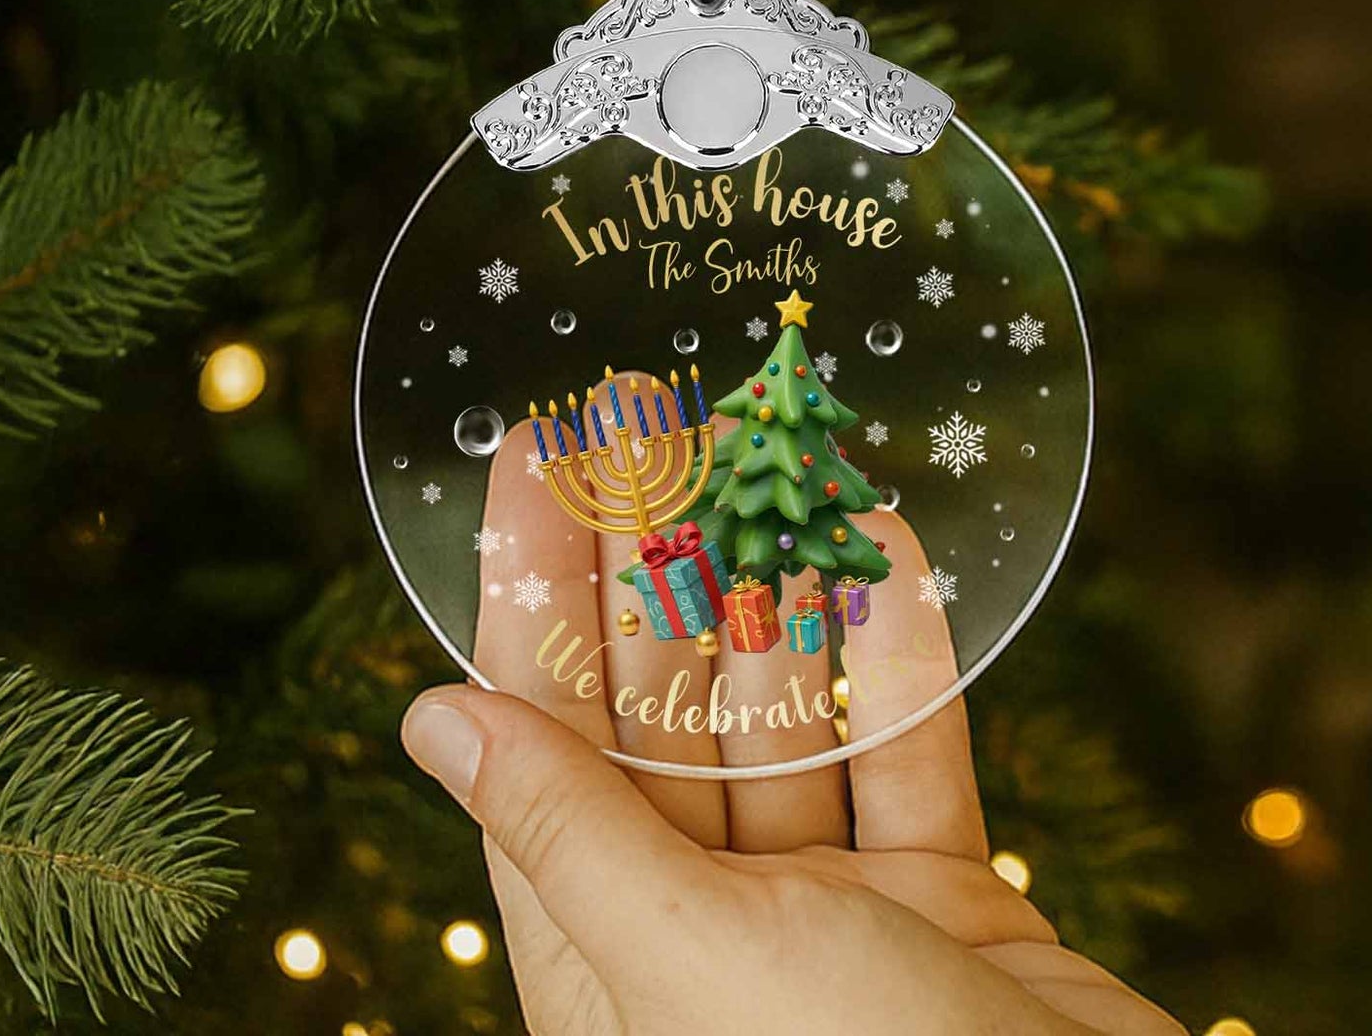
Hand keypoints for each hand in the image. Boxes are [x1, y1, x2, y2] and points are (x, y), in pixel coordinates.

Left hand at [401, 424, 1181, 1034]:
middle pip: (659, 708)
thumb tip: (429, 720)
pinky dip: (897, 658)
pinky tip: (886, 548)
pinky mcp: (942, 908)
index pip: (539, 733)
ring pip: (786, 717)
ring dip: (779, 589)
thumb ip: (573, 835)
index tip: (533, 453)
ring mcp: (828, 920)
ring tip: (767, 451)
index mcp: (608, 964)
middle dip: (654, 556)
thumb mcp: (699, 962)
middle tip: (652, 407)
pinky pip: (905, 756)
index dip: (527, 586)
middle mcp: (704, 932)